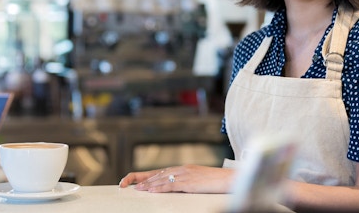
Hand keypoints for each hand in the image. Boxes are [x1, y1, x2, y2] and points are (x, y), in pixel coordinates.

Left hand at [119, 164, 233, 193]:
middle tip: (127, 182)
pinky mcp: (189, 182)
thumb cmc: (217, 182)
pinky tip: (151, 190)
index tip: (134, 180)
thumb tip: (176, 188)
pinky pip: (171, 185)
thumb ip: (187, 182)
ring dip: (147, 184)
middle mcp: (182, 169)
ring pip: (162, 178)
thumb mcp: (199, 181)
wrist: (230, 179)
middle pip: (157, 173)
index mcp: (184, 169)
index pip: (161, 171)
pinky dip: (159, 187)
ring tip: (136, 188)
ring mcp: (186, 175)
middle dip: (141, 179)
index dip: (146, 176)